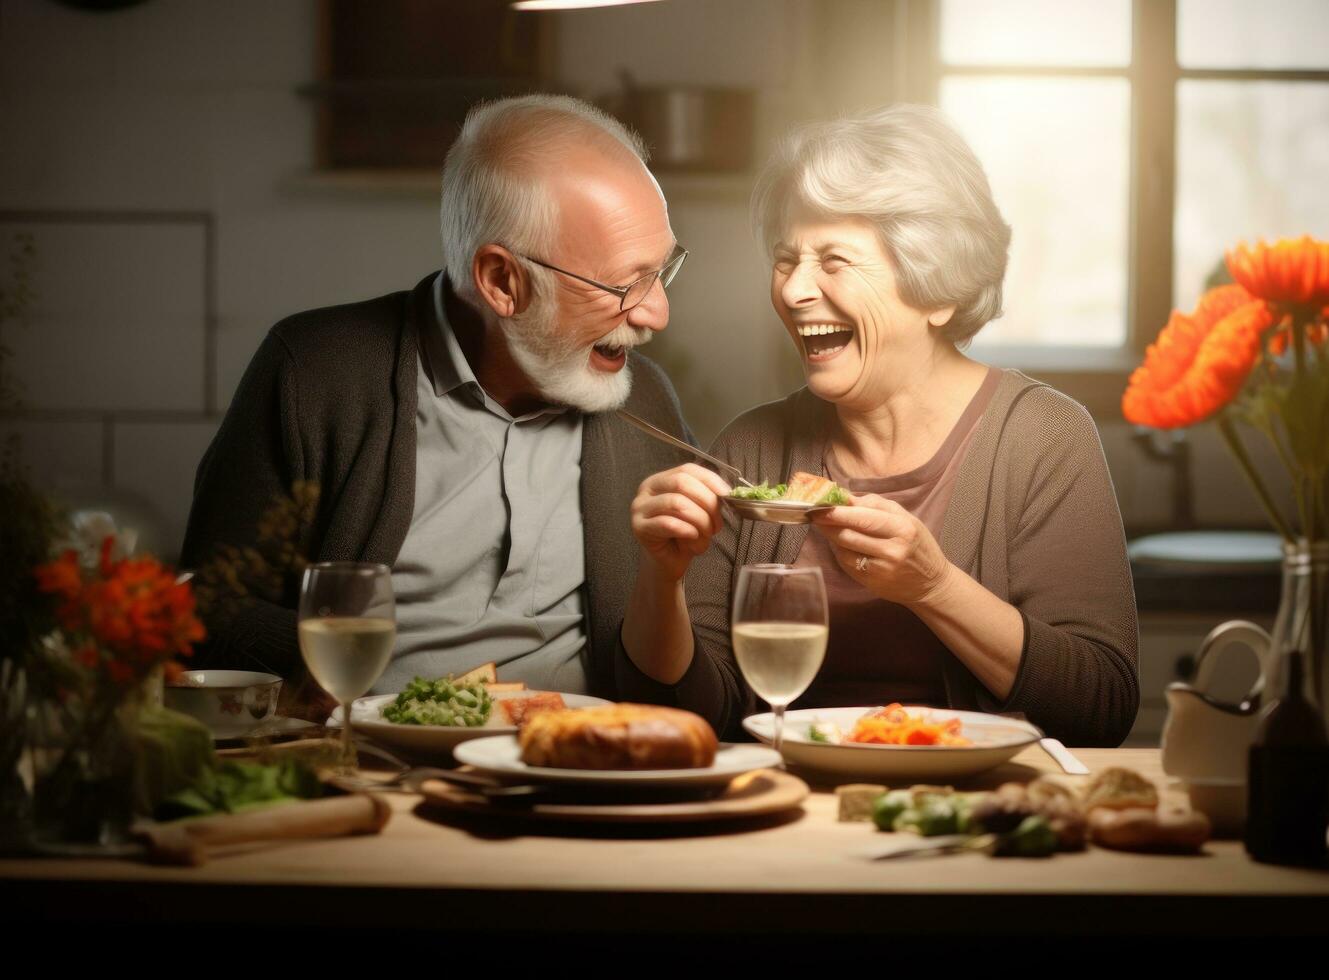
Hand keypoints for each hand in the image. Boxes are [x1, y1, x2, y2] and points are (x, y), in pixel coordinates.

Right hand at [631, 463, 730, 580]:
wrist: (668, 562)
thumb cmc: (684, 535)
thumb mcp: (699, 511)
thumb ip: (707, 497)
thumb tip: (726, 493)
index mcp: (662, 479)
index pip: (687, 470)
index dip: (710, 480)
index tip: (727, 495)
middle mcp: (647, 489)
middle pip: (682, 483)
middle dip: (707, 502)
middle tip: (717, 523)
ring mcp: (640, 508)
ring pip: (677, 503)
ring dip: (700, 521)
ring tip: (706, 535)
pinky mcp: (639, 528)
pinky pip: (668, 524)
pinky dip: (688, 531)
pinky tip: (693, 539)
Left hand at [811, 493, 952, 604]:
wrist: (930, 582)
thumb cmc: (917, 544)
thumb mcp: (905, 518)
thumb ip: (875, 505)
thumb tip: (845, 496)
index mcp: (902, 528)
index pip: (864, 518)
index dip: (838, 512)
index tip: (820, 504)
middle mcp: (893, 549)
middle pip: (850, 534)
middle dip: (828, 523)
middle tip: (813, 513)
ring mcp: (881, 569)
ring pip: (845, 550)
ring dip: (830, 537)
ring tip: (823, 526)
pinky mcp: (872, 582)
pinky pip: (847, 563)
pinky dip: (839, 551)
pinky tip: (838, 543)